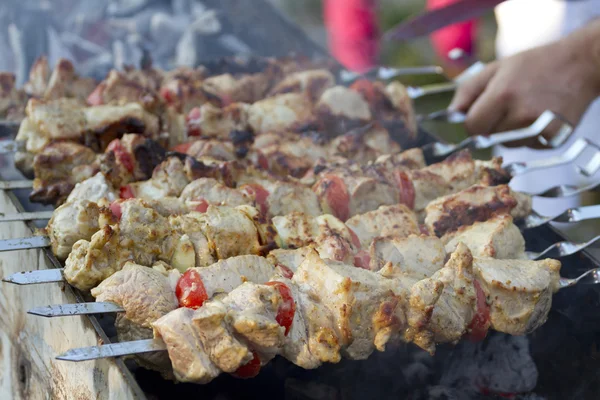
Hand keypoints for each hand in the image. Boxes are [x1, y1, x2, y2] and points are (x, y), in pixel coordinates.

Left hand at [449, 20, 599, 139]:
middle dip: (492, 124)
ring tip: (527, 108)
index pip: (472, 127)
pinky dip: (528, 136)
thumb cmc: (533, 65)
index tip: (480, 113)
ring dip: (510, 132)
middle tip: (510, 104)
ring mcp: (539, 128)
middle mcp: (520, 114)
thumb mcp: (496, 68)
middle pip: (488, 137)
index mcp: (502, 95)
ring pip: (507, 144)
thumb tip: (451, 114)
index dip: (473, 121)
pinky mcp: (553, 138)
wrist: (580, 64)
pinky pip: (527, 147)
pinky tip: (540, 116)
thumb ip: (468, 90)